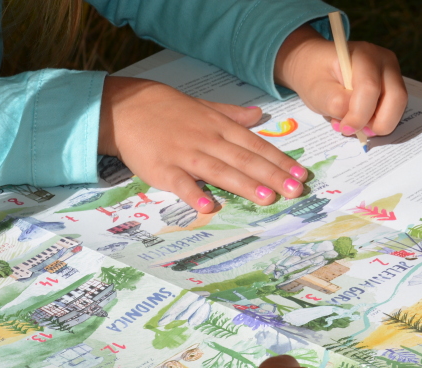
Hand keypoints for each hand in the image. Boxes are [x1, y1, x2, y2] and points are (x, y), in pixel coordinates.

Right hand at [98, 77, 309, 211]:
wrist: (121, 107)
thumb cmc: (164, 108)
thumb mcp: (202, 106)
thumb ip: (231, 114)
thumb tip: (258, 115)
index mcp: (218, 126)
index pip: (255, 145)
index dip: (279, 160)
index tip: (300, 174)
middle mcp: (206, 140)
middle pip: (244, 160)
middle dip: (272, 176)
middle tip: (295, 190)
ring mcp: (184, 155)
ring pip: (220, 171)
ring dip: (245, 185)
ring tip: (268, 198)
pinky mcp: (162, 169)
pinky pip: (181, 184)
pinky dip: (194, 194)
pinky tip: (210, 207)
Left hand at [274, 25, 407, 137]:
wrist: (316, 65)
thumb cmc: (315, 74)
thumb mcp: (317, 90)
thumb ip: (337, 104)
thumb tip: (356, 120)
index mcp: (364, 54)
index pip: (370, 88)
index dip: (360, 115)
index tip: (344, 128)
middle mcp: (385, 61)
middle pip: (396, 99)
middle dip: (376, 123)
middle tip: (354, 129)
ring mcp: (393, 74)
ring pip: (397, 108)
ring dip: (377, 124)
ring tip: (352, 123)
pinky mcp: (393, 88)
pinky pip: (393, 111)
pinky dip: (378, 121)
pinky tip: (359, 119)